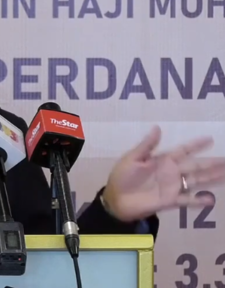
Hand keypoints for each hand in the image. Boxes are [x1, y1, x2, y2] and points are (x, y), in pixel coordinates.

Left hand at [102, 125, 224, 222]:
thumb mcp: (132, 158)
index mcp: (162, 160)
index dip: (196, 145)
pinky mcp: (170, 200)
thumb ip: (147, 145)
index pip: (183, 150)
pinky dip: (199, 200)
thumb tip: (157, 127)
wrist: (116, 198)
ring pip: (196, 180)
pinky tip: (211, 199)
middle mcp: (171, 172)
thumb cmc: (122, 176)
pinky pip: (187, 200)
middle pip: (195, 165)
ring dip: (212, 178)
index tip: (210, 139)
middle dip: (212, 163)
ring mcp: (173, 186)